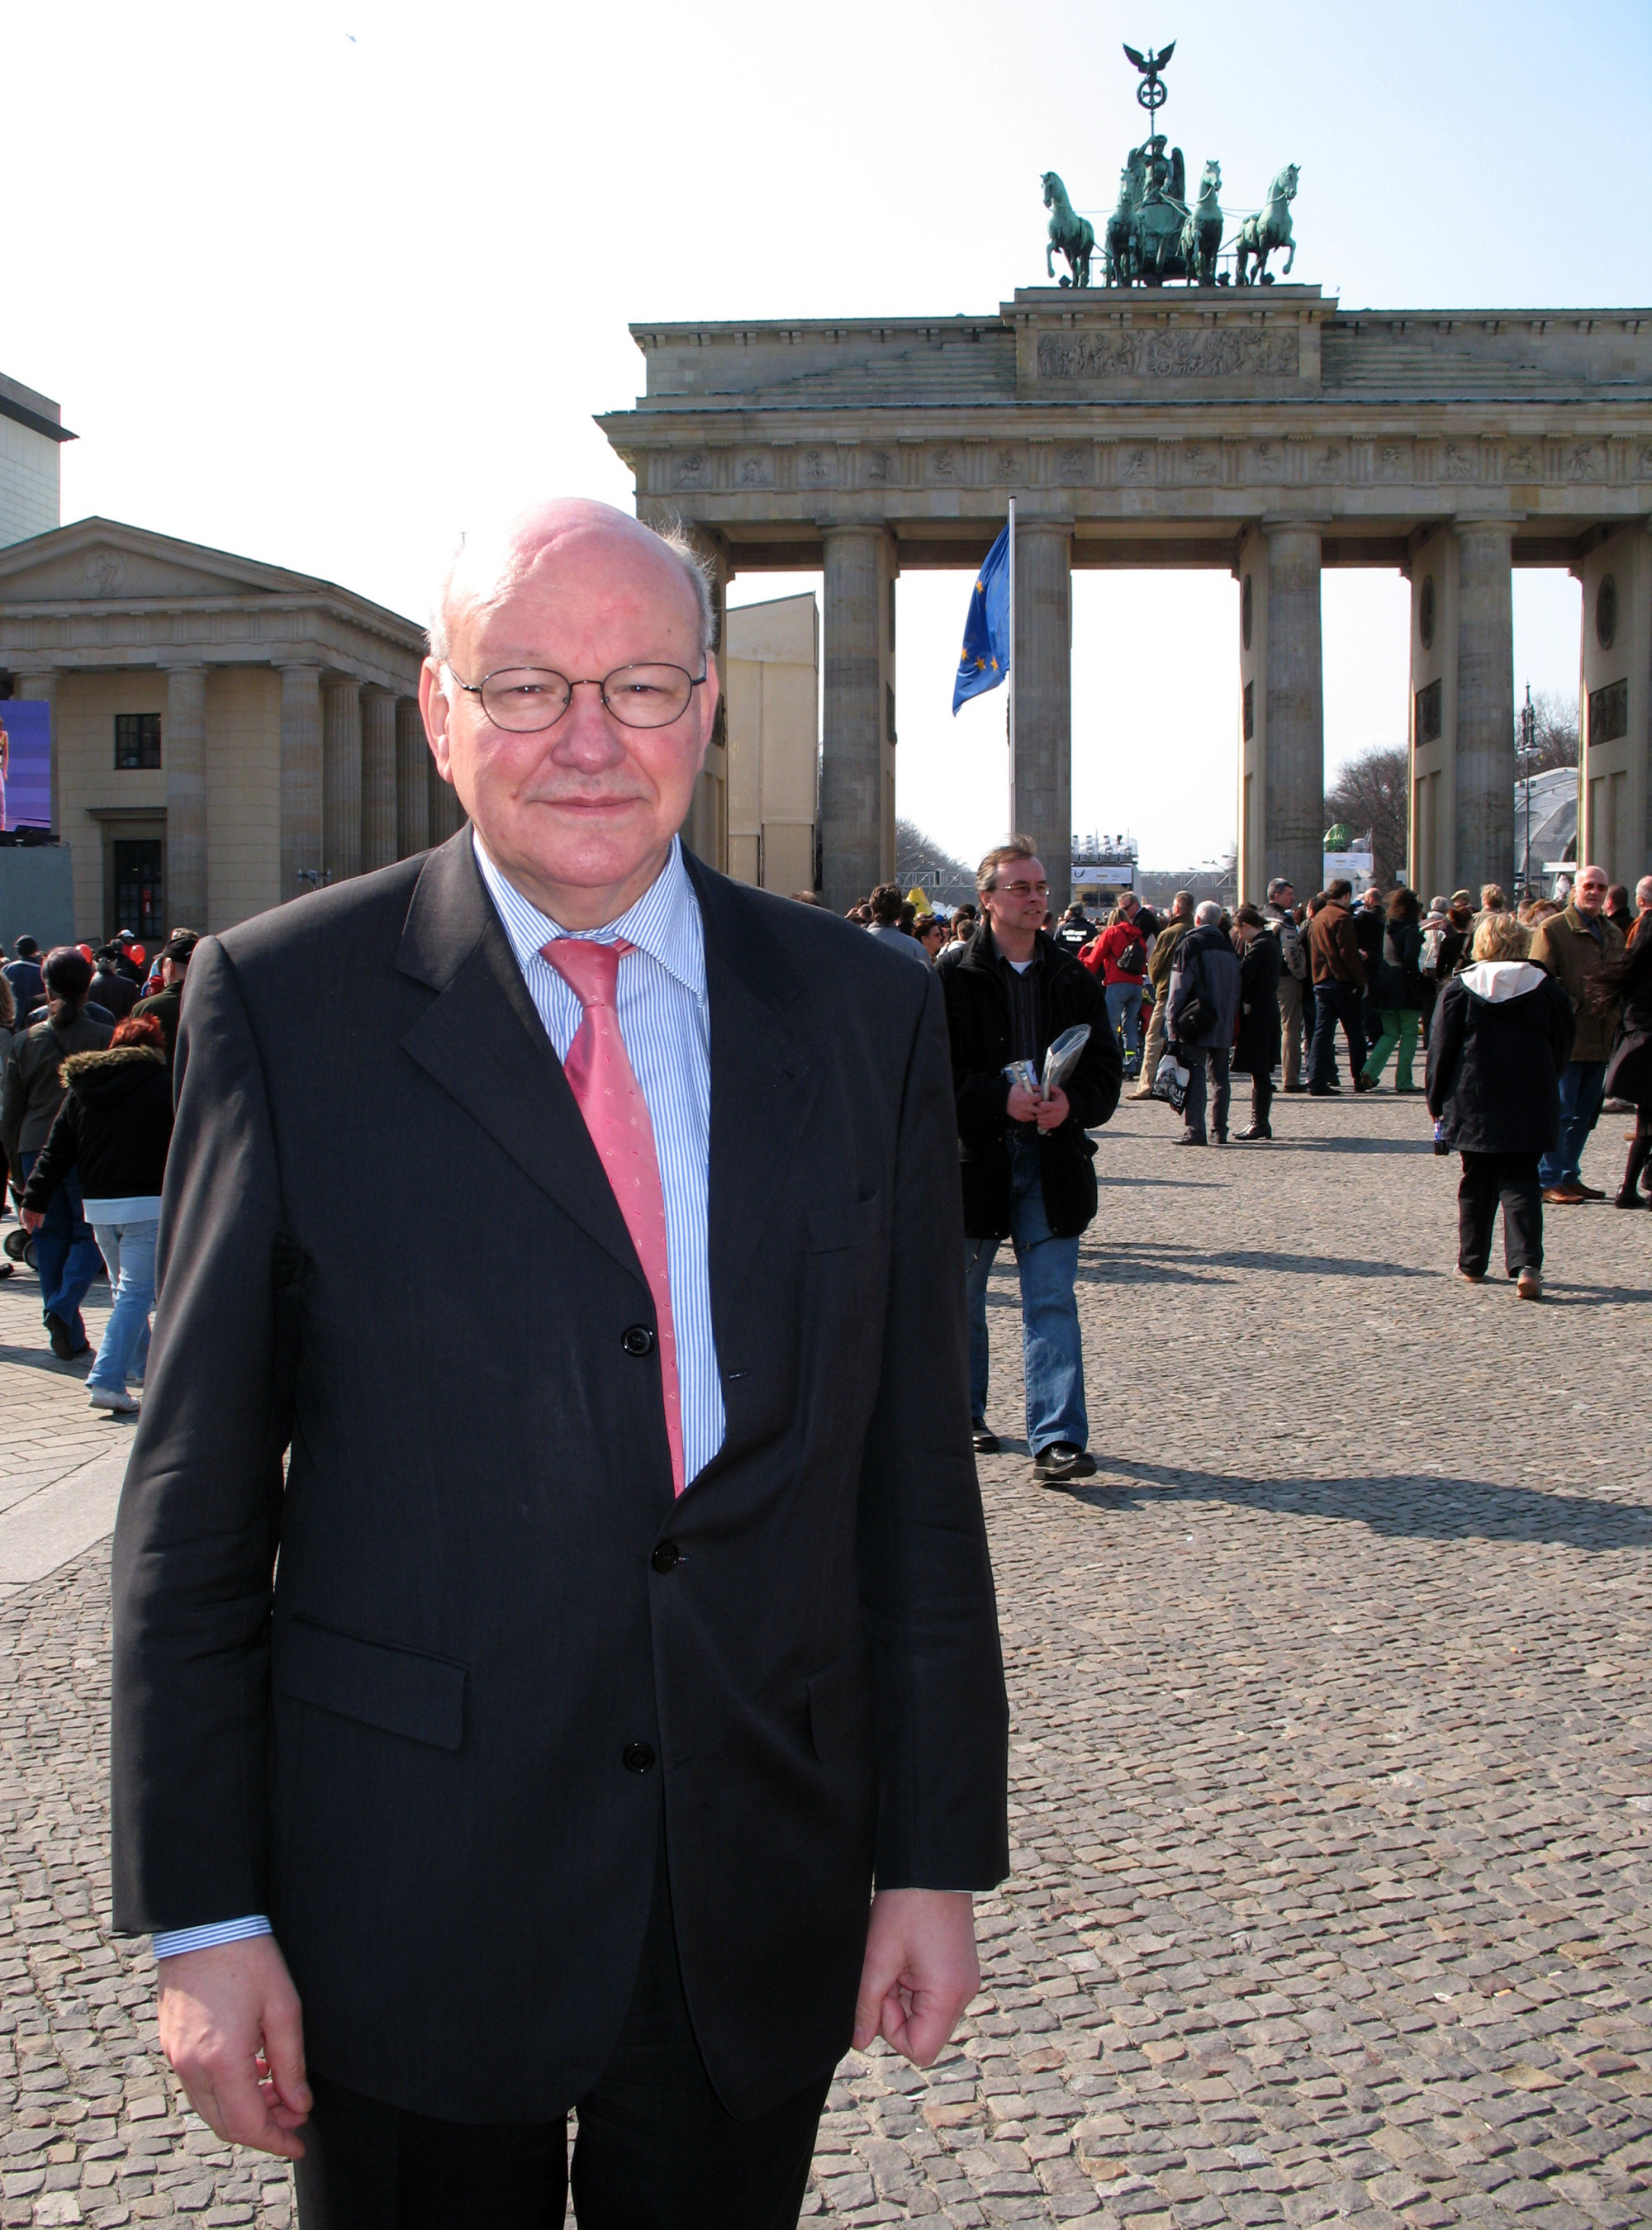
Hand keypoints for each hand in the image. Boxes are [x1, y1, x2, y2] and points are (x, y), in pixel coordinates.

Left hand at [20, 1207, 41, 1232]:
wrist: (37, 1202)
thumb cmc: (40, 1208)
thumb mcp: (42, 1216)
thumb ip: (40, 1221)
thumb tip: (40, 1227)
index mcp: (34, 1218)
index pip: (32, 1224)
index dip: (31, 1228)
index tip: (30, 1232)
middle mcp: (30, 1217)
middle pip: (28, 1223)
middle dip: (28, 1227)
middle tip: (28, 1231)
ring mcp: (26, 1214)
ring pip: (25, 1220)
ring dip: (25, 1224)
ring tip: (26, 1228)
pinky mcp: (23, 1211)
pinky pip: (23, 1216)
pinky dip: (24, 1219)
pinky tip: (24, 1222)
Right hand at [156, 1936, 310, 2158]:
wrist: (202, 1923)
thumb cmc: (247, 1957)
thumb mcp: (283, 2008)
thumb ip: (291, 2063)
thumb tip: (299, 2105)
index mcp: (221, 2061)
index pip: (248, 2125)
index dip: (276, 2141)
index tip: (299, 2145)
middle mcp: (191, 2067)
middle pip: (226, 2125)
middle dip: (264, 2128)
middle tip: (295, 2115)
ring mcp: (176, 2057)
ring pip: (210, 2108)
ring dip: (245, 2110)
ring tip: (279, 2090)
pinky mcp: (170, 2045)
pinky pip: (198, 2086)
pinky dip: (226, 2091)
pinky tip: (254, 2070)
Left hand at [853, 1888, 979, 2067]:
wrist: (932, 1866)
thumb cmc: (907, 1906)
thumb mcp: (878, 1957)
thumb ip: (867, 2004)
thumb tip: (860, 2041)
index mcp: (948, 1995)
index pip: (920, 2050)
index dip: (891, 2029)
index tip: (883, 1992)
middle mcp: (963, 1994)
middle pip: (923, 2033)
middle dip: (896, 2010)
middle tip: (886, 1971)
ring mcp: (963, 1982)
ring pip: (925, 2014)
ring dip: (903, 1994)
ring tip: (896, 1958)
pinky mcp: (958, 1970)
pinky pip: (932, 1995)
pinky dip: (913, 1983)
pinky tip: (906, 1955)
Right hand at [1005, 1082, 1041, 1124]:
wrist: (1002, 1099)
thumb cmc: (1012, 1091)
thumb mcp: (1021, 1085)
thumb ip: (1032, 1086)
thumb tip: (1041, 1088)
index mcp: (1028, 1098)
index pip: (1041, 1100)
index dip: (1041, 1098)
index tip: (1040, 1098)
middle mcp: (1027, 1107)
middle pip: (1040, 1111)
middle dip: (1041, 1109)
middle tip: (1039, 1106)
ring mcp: (1023, 1114)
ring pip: (1034, 1117)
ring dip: (1035, 1114)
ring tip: (1033, 1110)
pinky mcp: (1019, 1118)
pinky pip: (1027, 1120)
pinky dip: (1029, 1117)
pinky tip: (1027, 1112)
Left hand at [1034, 1085, 1068, 1131]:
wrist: (1066, 1109)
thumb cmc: (1060, 1099)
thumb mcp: (1058, 1091)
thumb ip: (1051, 1088)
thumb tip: (1046, 1082)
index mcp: (1057, 1106)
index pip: (1042, 1106)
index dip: (1040, 1104)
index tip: (1041, 1102)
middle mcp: (1057, 1115)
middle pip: (1040, 1115)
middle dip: (1038, 1111)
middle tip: (1041, 1108)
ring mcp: (1055, 1122)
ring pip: (1040, 1121)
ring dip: (1039, 1117)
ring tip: (1043, 1112)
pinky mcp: (1054, 1125)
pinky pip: (1042, 1125)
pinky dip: (1041, 1122)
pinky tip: (1044, 1117)